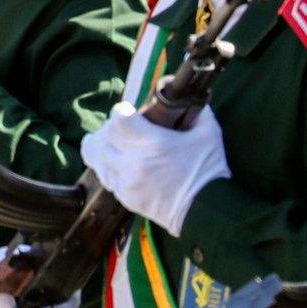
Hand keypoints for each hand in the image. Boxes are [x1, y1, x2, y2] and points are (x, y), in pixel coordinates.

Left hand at [80, 101, 229, 236]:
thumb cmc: (210, 170)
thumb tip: (185, 95)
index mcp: (153, 143)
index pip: (119, 120)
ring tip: (112, 143)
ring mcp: (127, 181)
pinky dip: (107, 166)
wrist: (208, 212)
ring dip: (102, 146)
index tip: (126, 112)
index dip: (120, 112)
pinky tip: (118, 163)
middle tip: (120, 128)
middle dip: (110, 128)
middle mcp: (135, 162)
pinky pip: (105, 176)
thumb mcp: (208, 134)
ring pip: (96, 156)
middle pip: (103, 136)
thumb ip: (196, 111)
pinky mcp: (126, 197)